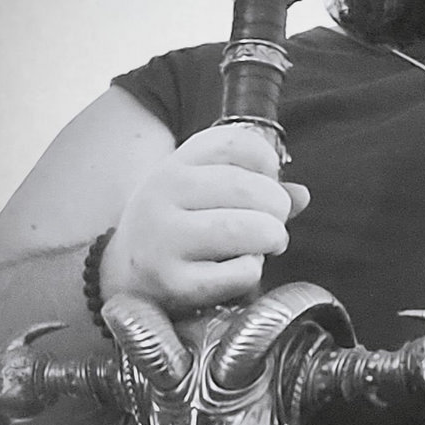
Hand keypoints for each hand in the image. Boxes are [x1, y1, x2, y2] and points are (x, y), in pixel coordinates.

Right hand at [99, 125, 308, 311]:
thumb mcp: (204, 195)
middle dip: (277, 207)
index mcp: (176, 165)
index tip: (270, 179)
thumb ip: (254, 188)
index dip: (266, 161)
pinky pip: (237, 273)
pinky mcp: (171, 282)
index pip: (235, 143)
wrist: (123, 273)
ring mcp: (163, 239)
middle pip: (246, 187)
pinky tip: (242, 270)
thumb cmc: (178, 227)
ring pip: (244, 229)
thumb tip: (302, 195)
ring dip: (271, 237)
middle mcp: (163, 195)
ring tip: (268, 244)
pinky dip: (252, 272)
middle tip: (275, 223)